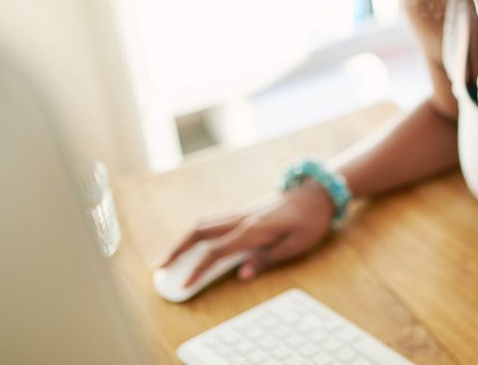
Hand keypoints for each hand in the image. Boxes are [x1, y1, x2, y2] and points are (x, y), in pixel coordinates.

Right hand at [158, 182, 334, 286]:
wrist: (317, 193)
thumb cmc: (311, 221)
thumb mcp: (297, 245)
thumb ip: (268, 259)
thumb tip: (242, 275)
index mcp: (254, 229)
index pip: (217, 251)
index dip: (198, 268)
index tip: (183, 284)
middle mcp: (241, 218)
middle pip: (199, 232)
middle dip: (177, 249)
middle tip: (159, 268)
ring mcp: (240, 213)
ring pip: (202, 224)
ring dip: (182, 240)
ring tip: (167, 258)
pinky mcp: (242, 212)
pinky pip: (212, 222)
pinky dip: (196, 234)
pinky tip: (189, 245)